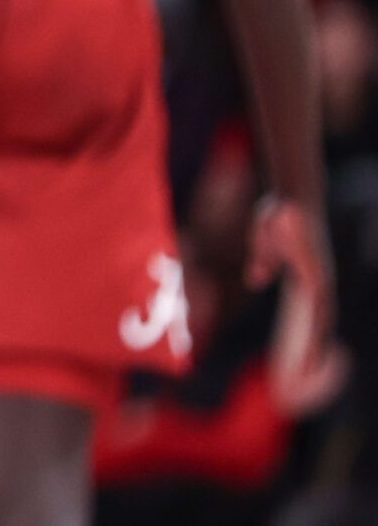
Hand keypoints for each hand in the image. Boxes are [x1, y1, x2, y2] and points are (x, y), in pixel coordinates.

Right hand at [250, 196, 348, 414]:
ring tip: (305, 374)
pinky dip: (316, 332)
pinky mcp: (316, 277)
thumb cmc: (278, 215)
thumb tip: (258, 281)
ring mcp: (319, 281)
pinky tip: (312, 349)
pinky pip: (317, 310)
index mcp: (307, 281)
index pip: (311, 317)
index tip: (300, 364)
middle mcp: (318, 285)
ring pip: (320, 323)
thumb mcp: (265, 242)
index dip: (308, 341)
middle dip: (313, 354)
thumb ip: (264, 262)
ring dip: (315, 350)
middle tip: (302, 381)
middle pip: (319, 327)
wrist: (290, 198)